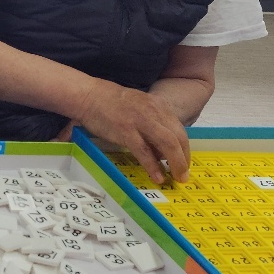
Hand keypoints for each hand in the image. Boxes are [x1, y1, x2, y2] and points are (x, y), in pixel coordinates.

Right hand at [70, 79, 190, 184]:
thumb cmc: (111, 103)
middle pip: (178, 138)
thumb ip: (153, 124)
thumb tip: (161, 150)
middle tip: (184, 175)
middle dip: (184, 159)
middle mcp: (153, 112)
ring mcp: (140, 121)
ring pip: (167, 144)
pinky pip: (145, 151)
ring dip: (175, 163)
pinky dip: (153, 166)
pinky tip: (157, 177)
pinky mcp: (126, 131)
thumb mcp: (139, 107)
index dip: (185, 149)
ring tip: (177, 178)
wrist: (89, 95)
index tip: (184, 162)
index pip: (180, 130)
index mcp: (158, 106)